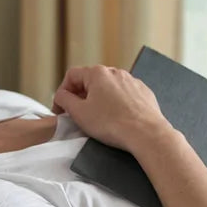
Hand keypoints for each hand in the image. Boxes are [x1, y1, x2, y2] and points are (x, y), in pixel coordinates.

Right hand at [53, 65, 172, 152]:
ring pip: (107, 88)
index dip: (62, 92)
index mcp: (97, 73)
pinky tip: (116, 119)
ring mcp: (131, 81)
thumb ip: (64, 100)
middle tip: (77, 115)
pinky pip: (123, 95)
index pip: (71, 75)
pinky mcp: (143, 92)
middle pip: (90, 81)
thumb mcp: (78, 113)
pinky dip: (116, 104)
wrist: (145, 133)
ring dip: (98, 100)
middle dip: (81, 96)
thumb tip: (61, 96)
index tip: (60, 109)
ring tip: (98, 119)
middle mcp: (115, 72)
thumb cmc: (111, 123)